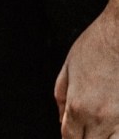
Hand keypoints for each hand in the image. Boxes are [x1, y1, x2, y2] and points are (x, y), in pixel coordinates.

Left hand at [55, 6, 118, 137]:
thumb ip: (62, 96)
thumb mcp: (68, 67)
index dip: (70, 138)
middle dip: (86, 138)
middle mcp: (101, 118)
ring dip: (104, 137)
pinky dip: (118, 131)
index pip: (70, 137)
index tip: (73, 135)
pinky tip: (115, 125)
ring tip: (101, 128)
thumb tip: (61, 117)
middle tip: (86, 129)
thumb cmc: (97, 45)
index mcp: (78, 107)